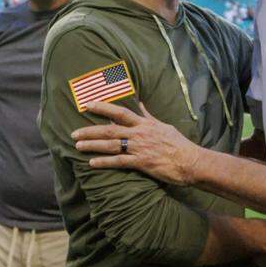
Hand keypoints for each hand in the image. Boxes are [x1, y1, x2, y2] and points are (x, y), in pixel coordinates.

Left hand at [72, 101, 203, 186]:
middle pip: (110, 129)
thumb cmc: (179, 145)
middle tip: (73, 133)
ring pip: (111, 144)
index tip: (87, 104)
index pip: (120, 112)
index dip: (103, 107)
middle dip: (90, 131)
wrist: (191, 161)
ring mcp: (140, 148)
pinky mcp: (142, 163)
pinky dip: (104, 162)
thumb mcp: (163, 125)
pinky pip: (119, 162)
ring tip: (78, 146)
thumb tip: (139, 103)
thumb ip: (148, 115)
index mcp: (145, 124)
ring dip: (92, 145)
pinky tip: (92, 163)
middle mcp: (140, 134)